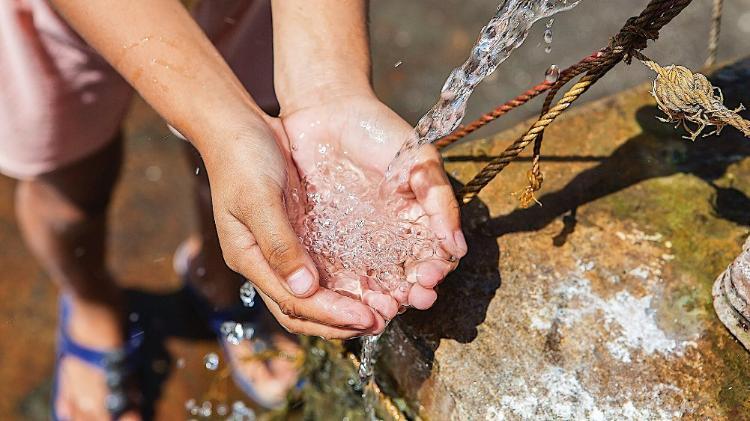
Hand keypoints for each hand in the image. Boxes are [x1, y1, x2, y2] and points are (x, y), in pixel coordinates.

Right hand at [199, 115, 384, 338]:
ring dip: (344, 306)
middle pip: (303, 309)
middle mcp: (265, 261)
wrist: (237, 126)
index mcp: (249, 258)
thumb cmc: (241, 158)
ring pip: (313, 293)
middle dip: (340, 321)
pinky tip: (370, 281)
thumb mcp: (259, 199)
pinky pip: (322, 267)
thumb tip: (305, 289)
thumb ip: (279, 243)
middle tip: (380, 321)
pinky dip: (344, 280)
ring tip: (381, 310)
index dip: (329, 314)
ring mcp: (282, 249)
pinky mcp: (298, 234)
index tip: (364, 317)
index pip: (293, 303)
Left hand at [281, 93, 467, 318]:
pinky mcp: (326, 242)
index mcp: (417, 220)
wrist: (326, 111)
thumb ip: (439, 201)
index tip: (429, 277)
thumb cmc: (378, 131)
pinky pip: (339, 273)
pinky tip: (351, 296)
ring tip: (382, 307)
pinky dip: (347, 290)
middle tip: (409, 299)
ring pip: (374, 282)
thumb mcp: (418, 160)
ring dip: (381, 300)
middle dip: (411, 294)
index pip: (433, 258)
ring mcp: (358, 242)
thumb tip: (458, 247)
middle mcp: (390, 237)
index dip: (435, 272)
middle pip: (405, 278)